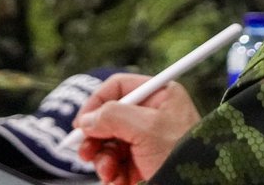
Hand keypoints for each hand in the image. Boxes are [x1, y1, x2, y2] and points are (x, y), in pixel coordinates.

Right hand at [73, 73, 200, 184]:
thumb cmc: (182, 154)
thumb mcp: (147, 128)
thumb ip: (113, 116)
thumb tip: (87, 120)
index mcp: (159, 96)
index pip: (118, 88)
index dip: (96, 103)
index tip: (81, 123)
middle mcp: (152, 115)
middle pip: (109, 117)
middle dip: (96, 136)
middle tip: (85, 151)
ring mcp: (146, 141)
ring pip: (109, 143)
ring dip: (102, 158)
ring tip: (107, 171)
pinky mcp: (143, 163)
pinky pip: (116, 163)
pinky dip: (111, 173)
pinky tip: (116, 180)